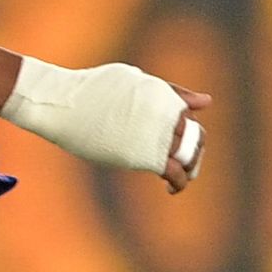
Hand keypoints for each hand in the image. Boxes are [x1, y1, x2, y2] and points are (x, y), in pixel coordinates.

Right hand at [1, 58, 212, 190]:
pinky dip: (179, 183)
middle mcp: (168, 114)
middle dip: (193, 156)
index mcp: (166, 95)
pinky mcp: (146, 155)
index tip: (178, 148)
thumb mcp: (135, 81)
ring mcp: (158, 134)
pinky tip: (169, 189)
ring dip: (189, 171)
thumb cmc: (93, 89)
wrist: (63, 103)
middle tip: (182, 168)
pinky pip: (175, 173)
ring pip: (190, 157)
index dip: (189, 137)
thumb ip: (171, 92)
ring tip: (177, 180)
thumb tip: (207, 102)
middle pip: (197, 140)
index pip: (192, 121)